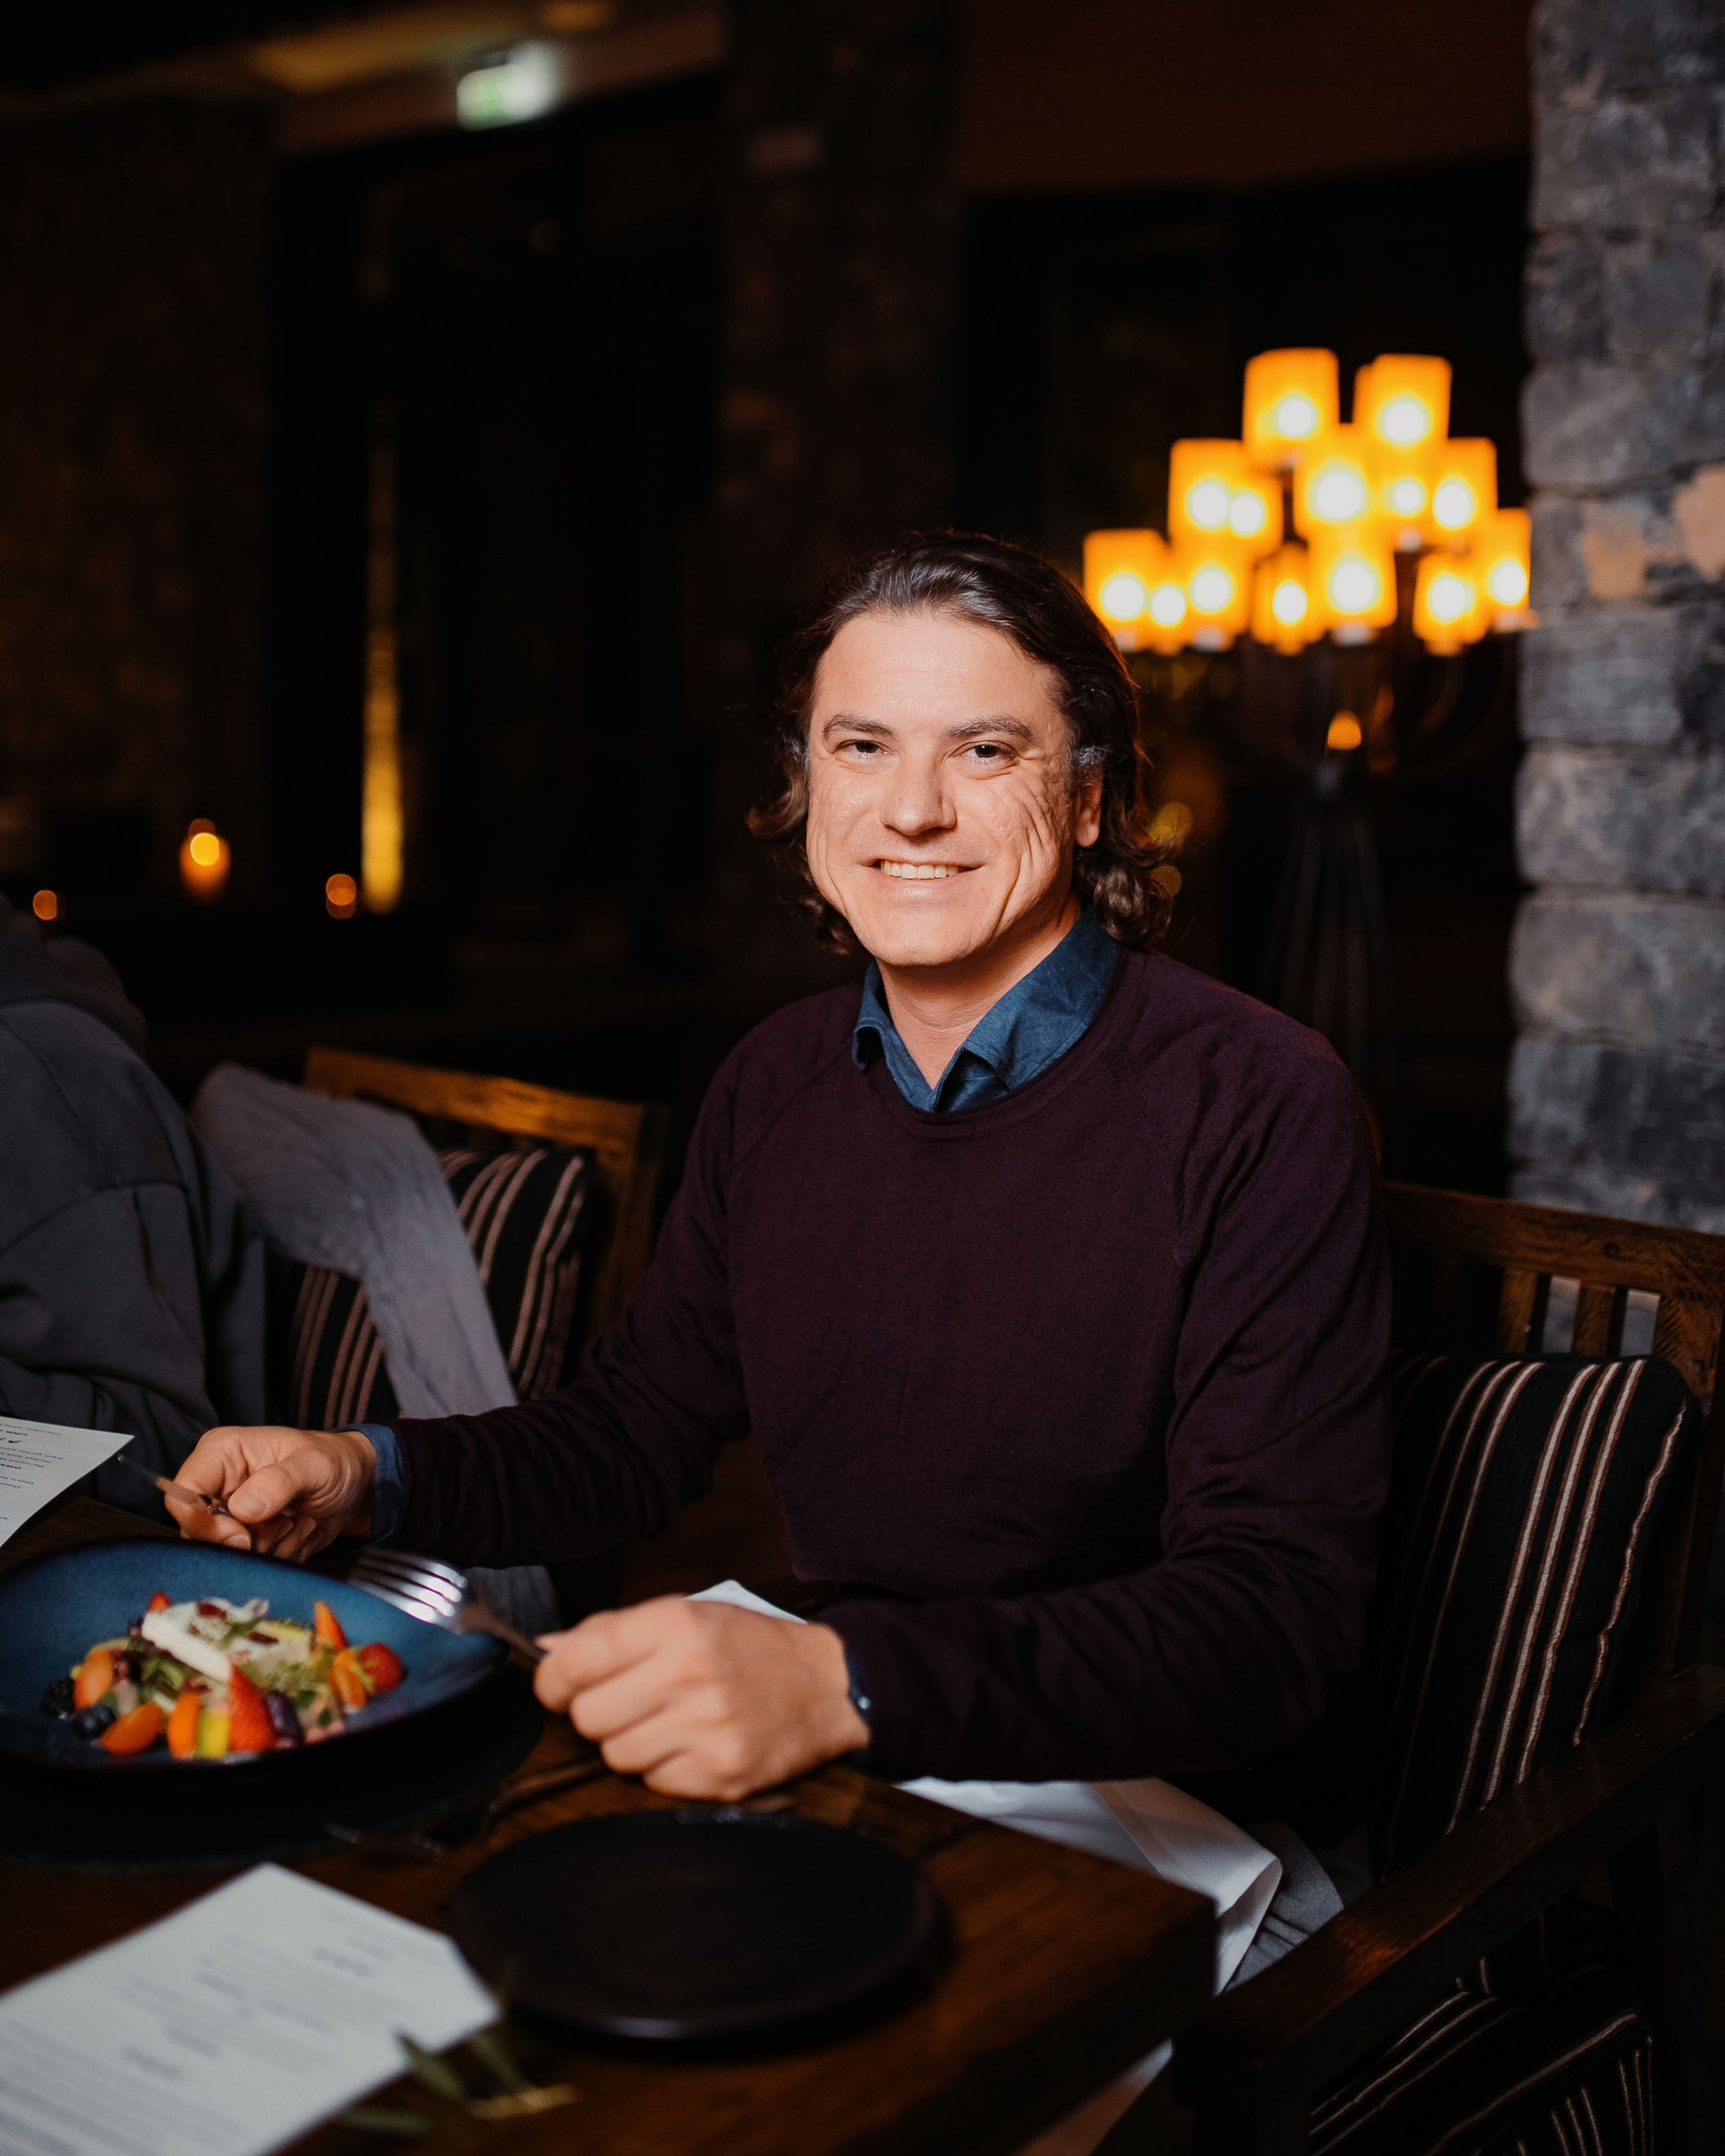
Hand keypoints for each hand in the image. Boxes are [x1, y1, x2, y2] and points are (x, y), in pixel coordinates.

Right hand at [165, 1425, 376, 1561]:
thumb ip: (280, 1481)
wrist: (356, 1488)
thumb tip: (241, 1509)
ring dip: (271, 1547)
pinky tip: (299, 1533)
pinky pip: (251, 1565)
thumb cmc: (333, 1462)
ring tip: (298, 1521)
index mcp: (220, 1455)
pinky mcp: (245, 1542)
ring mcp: (229, 1518)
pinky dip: (281, 1556)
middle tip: (286, 1522)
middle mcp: (216, 1487)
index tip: (244, 1537)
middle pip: (200, 1536)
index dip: (204, 1524)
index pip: (182, 1497)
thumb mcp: (315, 1464)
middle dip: (249, 1540)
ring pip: (228, 1555)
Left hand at [534, 1598, 866, 1798]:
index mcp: (675, 1625)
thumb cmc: (749, 1646)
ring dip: (631, 1743)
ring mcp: (707, 1728)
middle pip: (588, 1718)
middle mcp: (689, 1674)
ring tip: (667, 1722)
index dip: (554, 1680)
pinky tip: (694, 1743)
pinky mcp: (721, 1774)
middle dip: (597, 1713)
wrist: (828, 1686)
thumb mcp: (688, 1614)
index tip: (561, 1687)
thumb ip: (615, 1631)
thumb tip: (548, 1650)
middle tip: (627, 1703)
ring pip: (616, 1756)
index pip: (576, 1662)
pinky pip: (655, 1783)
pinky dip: (665, 1768)